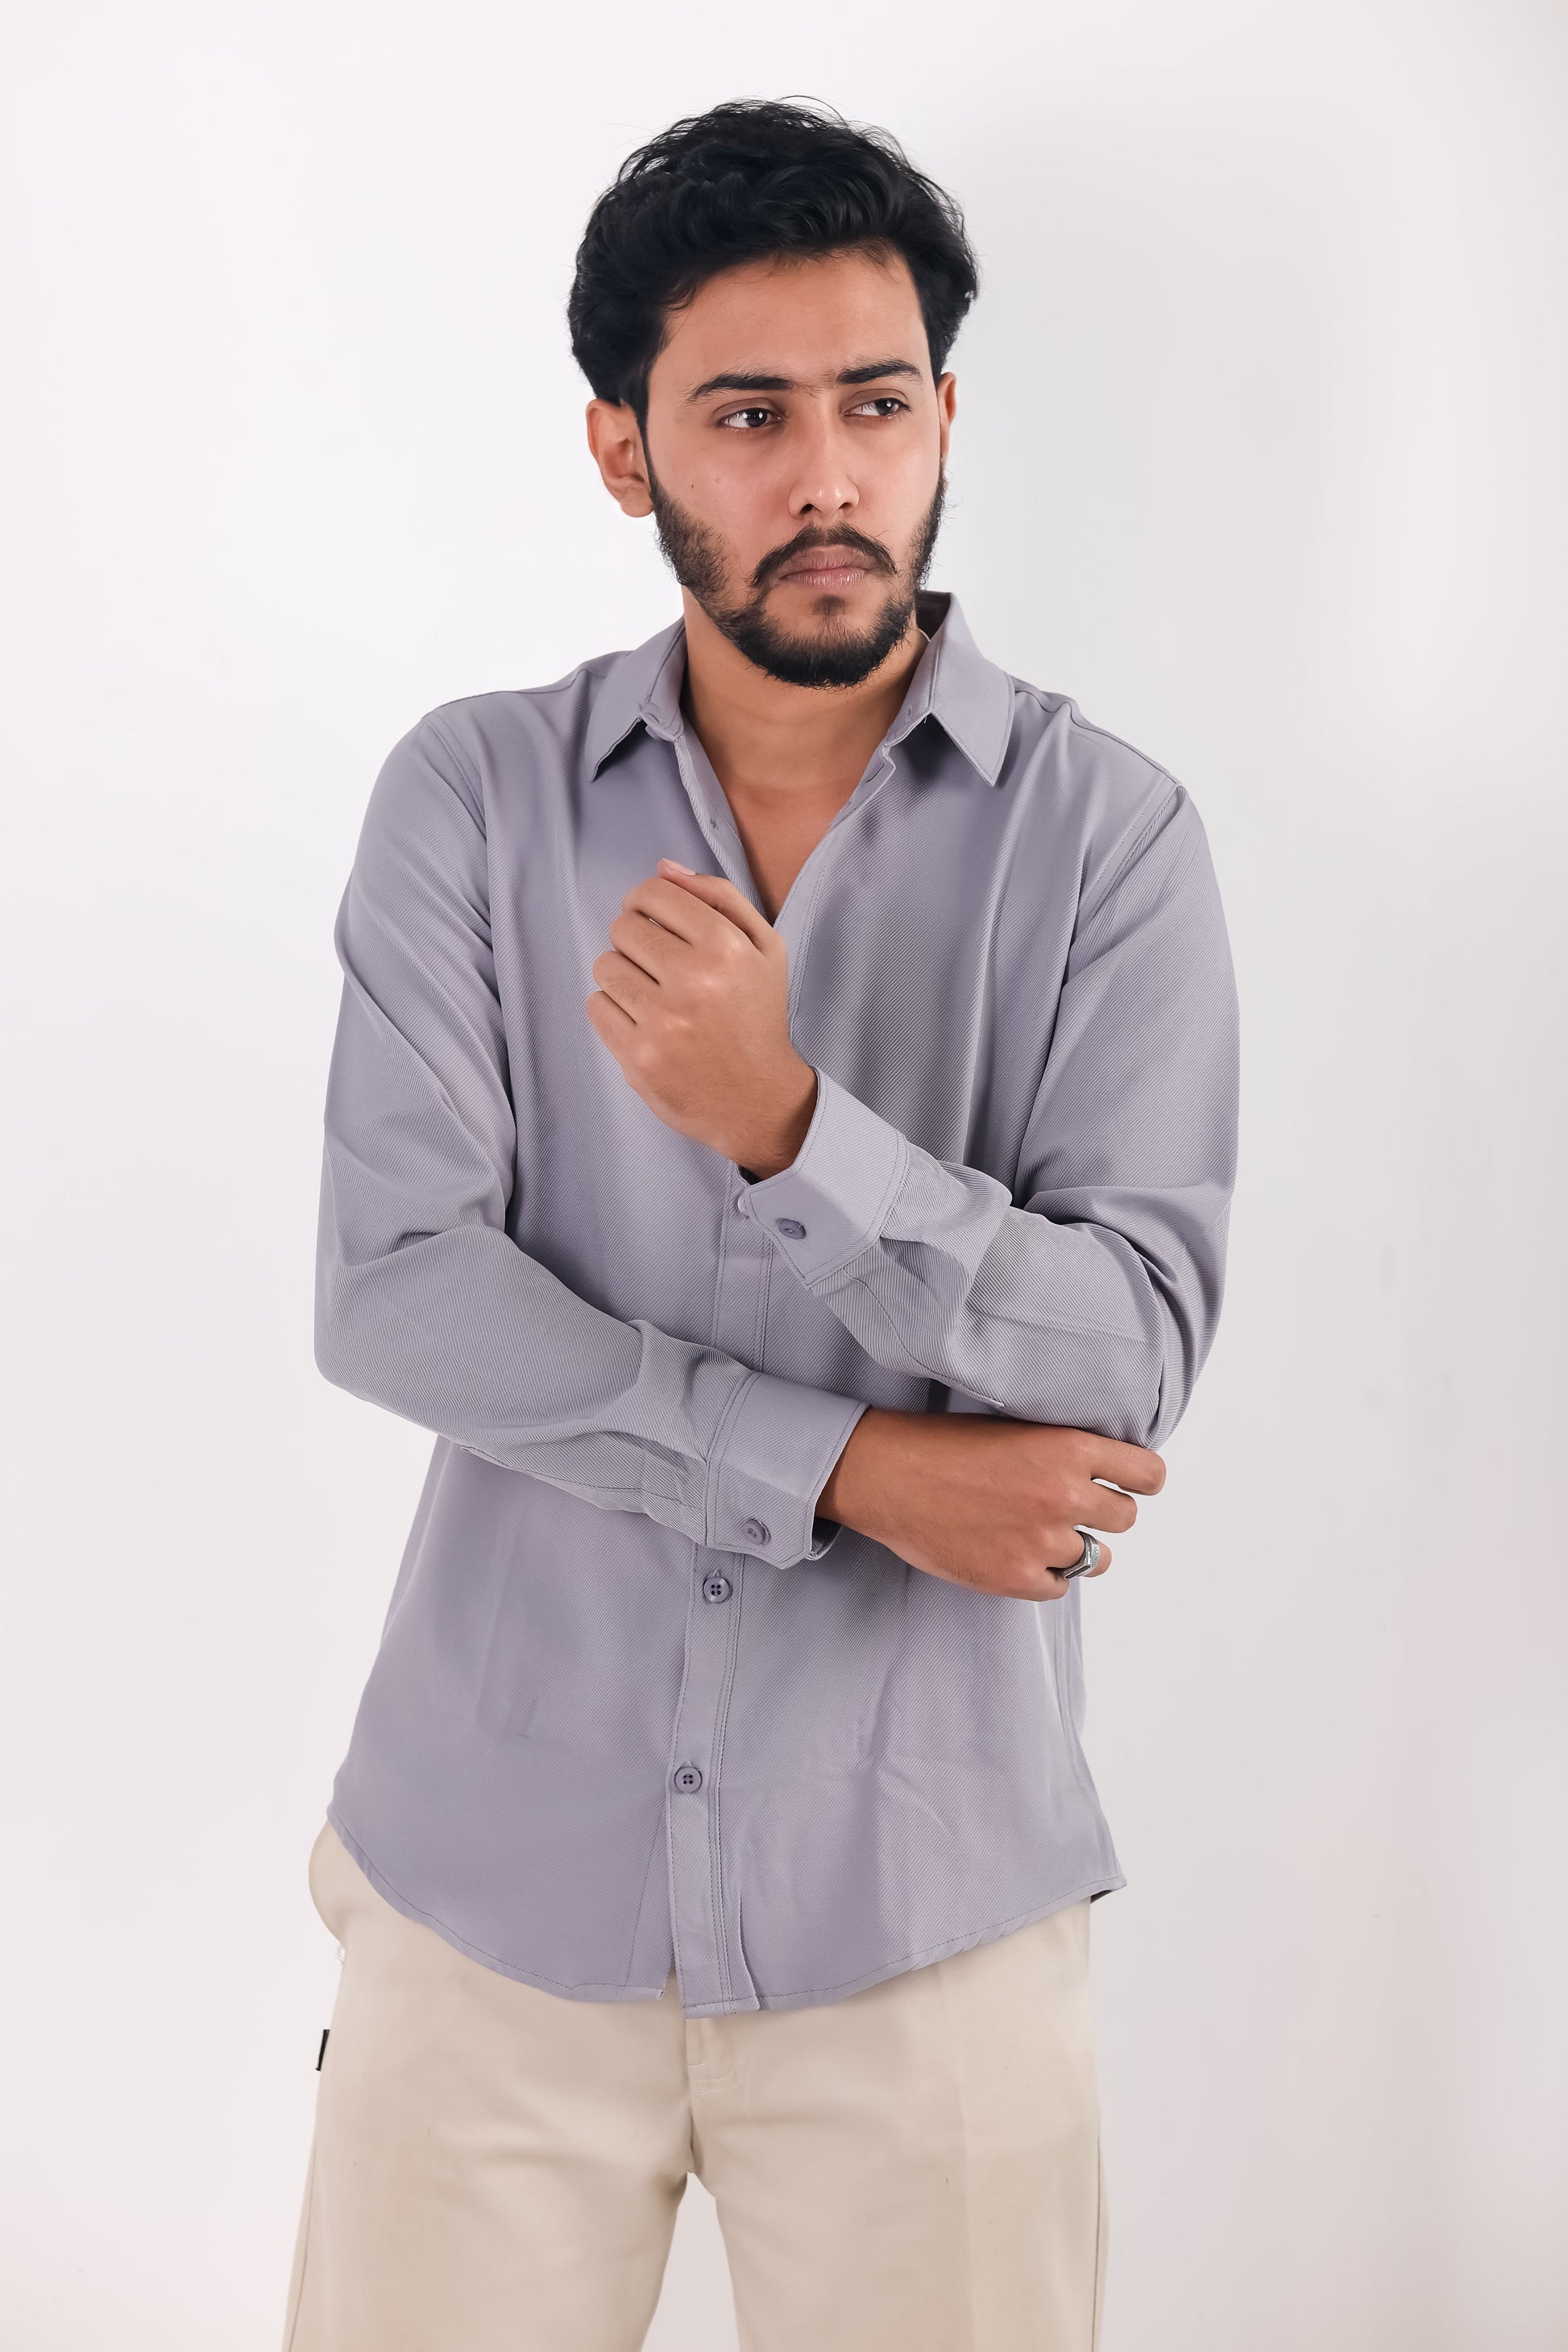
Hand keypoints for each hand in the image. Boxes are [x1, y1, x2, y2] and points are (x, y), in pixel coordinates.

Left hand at [586, 859, 815, 1171]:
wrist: (759, 1100)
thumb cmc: (758, 1017)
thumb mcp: (764, 948)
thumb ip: (719, 897)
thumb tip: (663, 868)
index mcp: (725, 946)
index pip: (652, 893)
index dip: (646, 903)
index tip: (655, 923)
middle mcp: (693, 981)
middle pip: (622, 927)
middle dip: (634, 940)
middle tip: (658, 966)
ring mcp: (662, 1022)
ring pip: (604, 966)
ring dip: (622, 976)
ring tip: (652, 995)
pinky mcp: (638, 1058)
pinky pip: (596, 1007)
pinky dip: (614, 1011)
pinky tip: (644, 1023)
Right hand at [817, 1410, 1165, 1599]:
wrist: (887, 1475)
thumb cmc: (945, 1445)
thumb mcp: (1018, 1427)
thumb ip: (1066, 1451)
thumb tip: (1110, 1474)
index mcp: (1069, 1448)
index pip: (1148, 1474)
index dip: (1141, 1480)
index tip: (1130, 1484)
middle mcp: (1064, 1495)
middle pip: (1125, 1517)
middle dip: (1102, 1512)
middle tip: (1065, 1506)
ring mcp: (1042, 1541)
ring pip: (1097, 1557)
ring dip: (1076, 1547)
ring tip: (1037, 1532)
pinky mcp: (1016, 1578)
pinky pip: (1060, 1587)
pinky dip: (1044, 1574)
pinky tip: (1015, 1552)